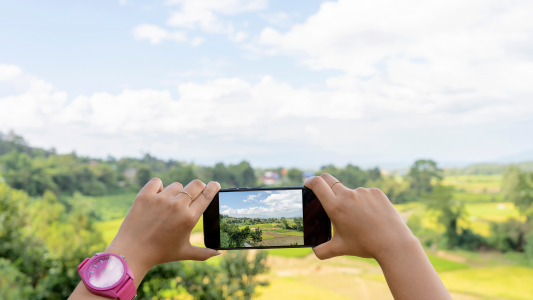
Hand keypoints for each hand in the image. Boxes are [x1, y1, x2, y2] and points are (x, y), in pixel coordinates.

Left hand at [69, 178, 221, 298]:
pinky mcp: (145, 196)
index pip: (208, 194)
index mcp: (189, 218)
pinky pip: (157, 182)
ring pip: (176, 185)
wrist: (132, 252)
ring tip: (169, 204)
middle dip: (199, 186)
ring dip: (176, 192)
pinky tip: (156, 197)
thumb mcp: (184, 253)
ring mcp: (161, 199)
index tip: (215, 184)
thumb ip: (204, 253)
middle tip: (195, 192)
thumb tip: (219, 252)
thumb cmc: (160, 253)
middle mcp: (177, 206)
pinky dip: (158, 187)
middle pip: (196, 184)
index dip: (214, 187)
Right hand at [304, 173, 417, 260]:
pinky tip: (372, 215)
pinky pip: (365, 194)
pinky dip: (364, 202)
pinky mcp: (376, 192)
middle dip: (324, 183)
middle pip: (329, 179)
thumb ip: (322, 250)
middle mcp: (347, 195)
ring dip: (349, 199)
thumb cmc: (365, 245)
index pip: (317, 183)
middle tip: (325, 194)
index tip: (308, 183)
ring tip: (359, 218)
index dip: (310, 181)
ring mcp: (363, 192)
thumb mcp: (340, 249)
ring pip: (349, 191)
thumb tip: (314, 251)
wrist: (393, 243)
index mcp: (335, 207)